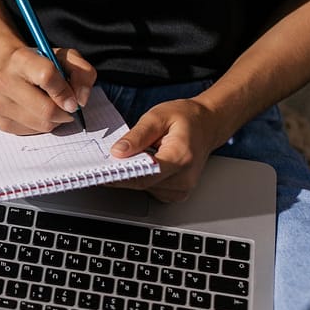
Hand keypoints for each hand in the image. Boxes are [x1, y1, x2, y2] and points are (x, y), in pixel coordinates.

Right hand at [0, 46, 95, 134]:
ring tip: (51, 106)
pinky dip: (42, 125)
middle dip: (64, 112)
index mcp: (21, 59)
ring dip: (55, 120)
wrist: (7, 71)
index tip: (73, 100)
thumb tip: (80, 101)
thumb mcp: (65, 58)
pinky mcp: (1, 122)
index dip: (65, 91)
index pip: (46, 76)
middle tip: (67, 107)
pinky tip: (37, 112)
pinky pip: (33, 132)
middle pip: (46, 109)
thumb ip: (82, 73)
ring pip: (42, 124)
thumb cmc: (40, 64)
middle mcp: (4, 81)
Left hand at [109, 98, 224, 202]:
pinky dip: (143, 178)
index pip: (144, 175)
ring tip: (136, 156)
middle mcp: (184, 178)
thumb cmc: (186, 118)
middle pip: (142, 184)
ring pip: (145, 188)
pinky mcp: (178, 193)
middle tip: (108, 160)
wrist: (207, 124)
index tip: (102, 172)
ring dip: (134, 175)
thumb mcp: (157, 116)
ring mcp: (182, 188)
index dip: (120, 176)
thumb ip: (137, 135)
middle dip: (123, 173)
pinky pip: (152, 190)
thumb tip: (118, 152)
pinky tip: (146, 163)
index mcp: (181, 157)